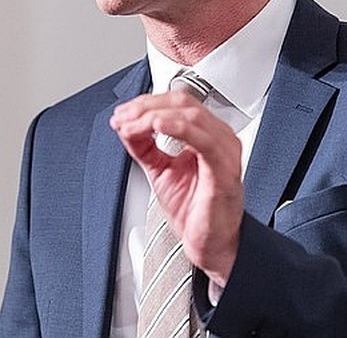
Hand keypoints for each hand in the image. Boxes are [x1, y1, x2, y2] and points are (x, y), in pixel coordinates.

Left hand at [110, 91, 243, 287]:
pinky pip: (202, 140)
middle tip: (122, 117)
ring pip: (189, 115)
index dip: (146, 103)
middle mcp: (219, 138)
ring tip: (131, 124)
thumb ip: (143, 146)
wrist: (210, 244)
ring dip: (153, 115)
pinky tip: (156, 126)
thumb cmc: (195, 209)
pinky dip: (176, 127)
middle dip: (145, 106)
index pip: (176, 102)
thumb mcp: (160, 170)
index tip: (122, 114)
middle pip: (182, 102)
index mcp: (207, 134)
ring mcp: (225, 151)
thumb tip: (124, 125)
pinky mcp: (224, 169)